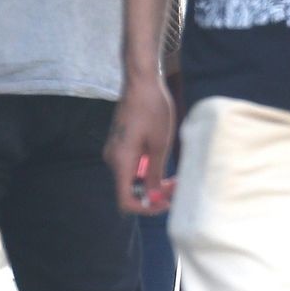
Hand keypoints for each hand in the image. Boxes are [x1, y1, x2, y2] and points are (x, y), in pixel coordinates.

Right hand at [105, 76, 176, 215]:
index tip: (165, 204)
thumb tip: (153, 195)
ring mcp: (115, 151)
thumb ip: (155, 173)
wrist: (141, 82)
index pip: (125, 200)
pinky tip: (164, 165)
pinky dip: (147, 171)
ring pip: (132, 179)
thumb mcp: (159, 144)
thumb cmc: (152, 109)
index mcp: (121, 161)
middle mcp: (113, 159)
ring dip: (152, 183)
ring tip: (174, 179)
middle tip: (176, 189)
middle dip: (153, 194)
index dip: (145, 208)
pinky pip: (132, 166)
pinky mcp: (120, 145)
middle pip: (130, 190)